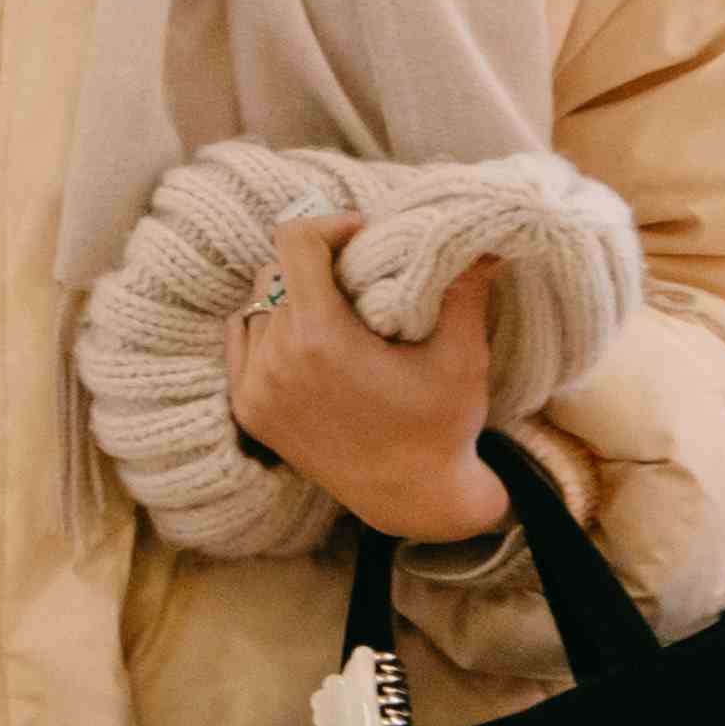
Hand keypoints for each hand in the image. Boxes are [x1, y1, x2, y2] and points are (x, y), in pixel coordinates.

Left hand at [226, 221, 507, 543]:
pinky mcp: (247, 411)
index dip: (330, 226)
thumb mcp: (463, 357)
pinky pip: (242, 339)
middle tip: (359, 279)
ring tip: (338, 315)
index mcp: (320, 340)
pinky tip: (308, 343)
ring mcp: (255, 389)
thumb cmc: (444, 427)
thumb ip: (464, 290)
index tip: (363, 239)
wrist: (413, 500)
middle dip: (319, 267)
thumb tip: (482, 238)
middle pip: (279, 272)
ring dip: (293, 299)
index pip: (295, 241)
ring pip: (259, 305)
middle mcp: (276, 361)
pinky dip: (268, 330)